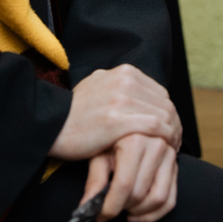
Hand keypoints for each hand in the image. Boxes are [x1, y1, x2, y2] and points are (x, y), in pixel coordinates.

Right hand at [49, 64, 181, 160]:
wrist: (47, 125)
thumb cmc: (72, 114)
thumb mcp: (97, 87)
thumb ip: (119, 87)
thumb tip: (140, 93)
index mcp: (124, 72)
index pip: (159, 93)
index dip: (167, 113)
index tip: (169, 129)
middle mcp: (125, 80)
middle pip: (164, 103)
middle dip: (173, 124)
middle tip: (174, 142)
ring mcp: (121, 99)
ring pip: (163, 115)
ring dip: (172, 133)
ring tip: (171, 149)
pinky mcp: (117, 120)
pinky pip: (155, 127)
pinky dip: (165, 139)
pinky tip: (164, 149)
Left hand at [82, 134, 177, 221]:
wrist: (129, 121)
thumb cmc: (109, 137)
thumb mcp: (98, 154)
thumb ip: (95, 180)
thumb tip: (87, 205)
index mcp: (135, 140)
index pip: (124, 184)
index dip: (110, 206)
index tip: (99, 215)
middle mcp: (157, 145)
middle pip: (139, 193)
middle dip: (121, 207)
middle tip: (108, 207)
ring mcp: (170, 154)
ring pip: (158, 198)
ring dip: (139, 211)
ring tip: (124, 206)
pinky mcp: (175, 164)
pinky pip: (170, 199)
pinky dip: (154, 213)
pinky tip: (137, 213)